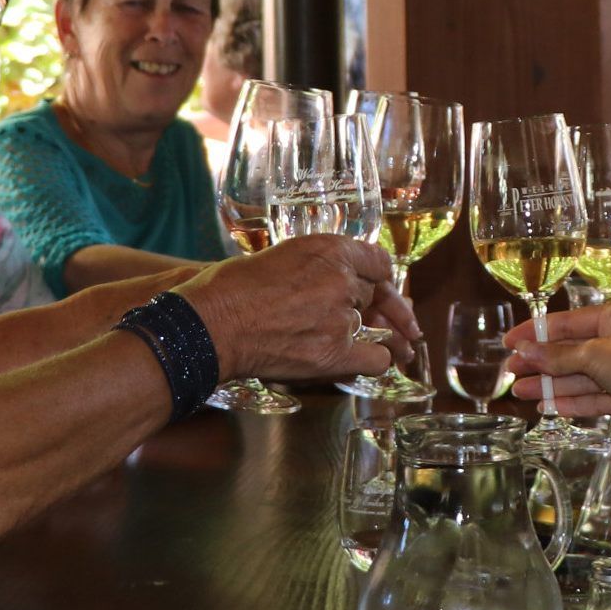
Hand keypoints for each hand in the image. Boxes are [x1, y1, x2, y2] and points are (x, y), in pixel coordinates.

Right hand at [179, 234, 412, 382]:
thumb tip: (323, 281)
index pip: (376, 261)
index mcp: (328, 249)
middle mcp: (341, 281)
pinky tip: (376, 360)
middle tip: (389, 320)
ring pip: (376, 325)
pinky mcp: (334, 353)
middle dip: (377, 306)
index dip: (381, 276)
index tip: (385, 286)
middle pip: (375, 294)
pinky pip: (376, 358)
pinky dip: (379, 359)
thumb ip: (310, 265)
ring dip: (381, 333)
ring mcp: (340, 318)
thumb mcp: (276, 256)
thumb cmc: (229, 290)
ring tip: (399, 343)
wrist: (210, 325)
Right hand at [502, 297, 610, 428]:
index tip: (510, 340)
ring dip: (548, 384)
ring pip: (577, 376)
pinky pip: (591, 396)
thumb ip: (557, 354)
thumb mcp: (593, 353)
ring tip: (519, 391)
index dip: (535, 331)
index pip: (566, 322)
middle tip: (510, 369)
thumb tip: (527, 351)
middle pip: (569, 350)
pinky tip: (547, 405)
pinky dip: (569, 401)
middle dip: (539, 361)